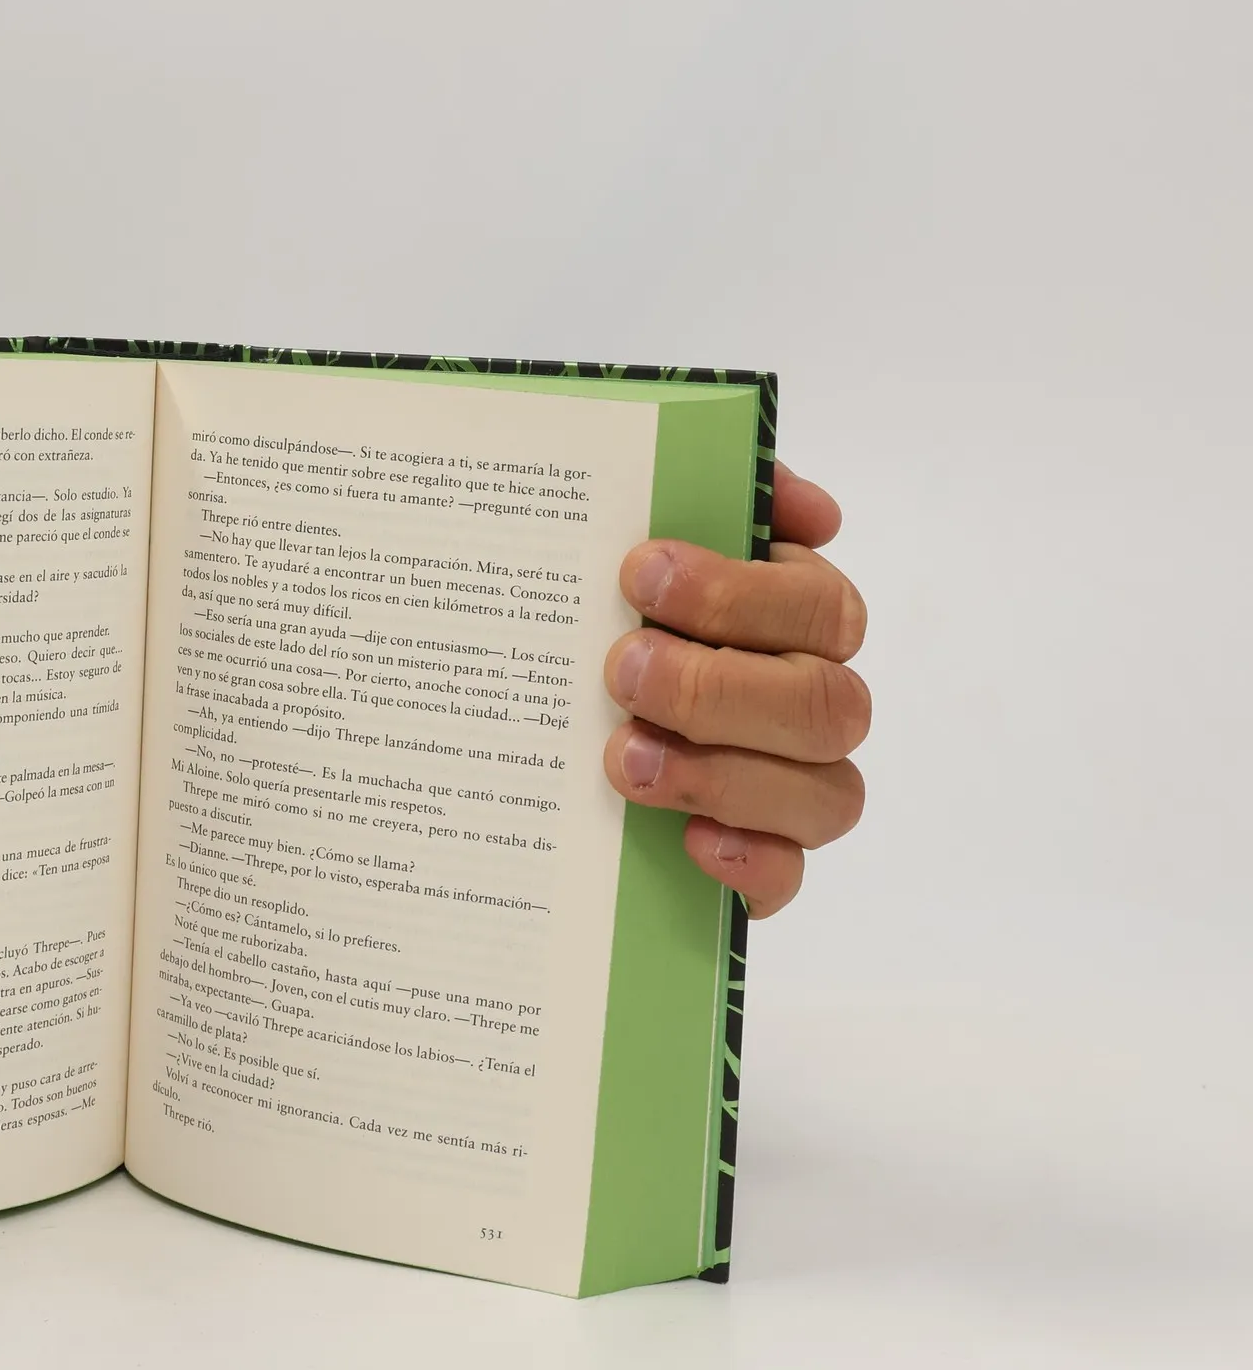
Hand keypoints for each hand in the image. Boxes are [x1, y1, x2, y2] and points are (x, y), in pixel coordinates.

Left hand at [603, 464, 867, 916]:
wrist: (542, 707)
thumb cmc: (608, 607)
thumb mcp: (634, 534)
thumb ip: (712, 494)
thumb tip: (809, 506)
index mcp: (795, 615)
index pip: (819, 606)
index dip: (737, 594)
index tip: (638, 574)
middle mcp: (812, 699)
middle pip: (827, 704)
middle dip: (717, 688)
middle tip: (620, 669)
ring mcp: (796, 784)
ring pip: (827, 794)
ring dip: (723, 775)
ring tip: (623, 758)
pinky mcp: (762, 859)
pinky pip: (791, 875)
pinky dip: (749, 861)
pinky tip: (687, 842)